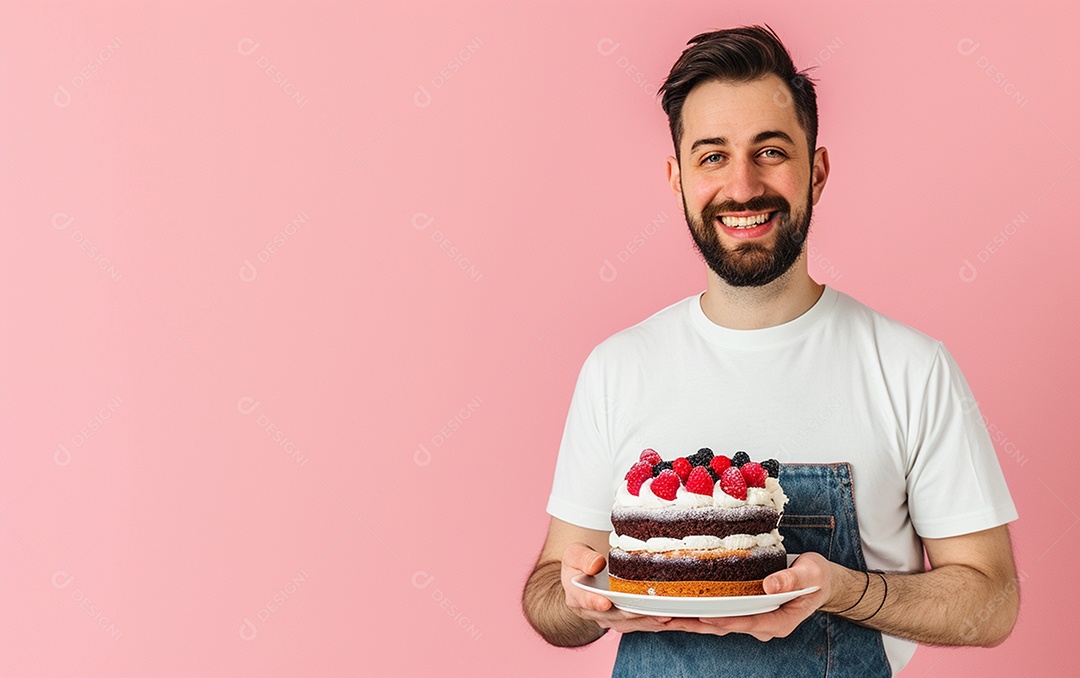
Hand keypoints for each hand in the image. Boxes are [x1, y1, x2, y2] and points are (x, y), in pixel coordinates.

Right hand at [560, 542, 675, 632]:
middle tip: (654, 611)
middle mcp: (596, 614)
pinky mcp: (629, 621)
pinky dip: (664, 623)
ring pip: (635, 624)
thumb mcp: (574, 554)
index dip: (595, 602)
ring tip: (673, 617)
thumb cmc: (580, 564)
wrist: (584, 580)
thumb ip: (583, 558)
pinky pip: (647, 624)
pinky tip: (681, 621)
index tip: (604, 602)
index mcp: (578, 598)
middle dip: (637, 614)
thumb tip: (596, 565)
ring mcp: (613, 620)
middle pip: (618, 616)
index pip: (586, 601)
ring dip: (655, 622)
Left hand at [664, 552, 833, 640]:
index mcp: (779, 622)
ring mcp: (753, 619)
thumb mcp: (811, 573)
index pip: (748, 622)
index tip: (704, 617)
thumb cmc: (816, 576)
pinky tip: (679, 608)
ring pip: (718, 623)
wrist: (820, 581)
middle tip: (668, 618)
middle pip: (726, 626)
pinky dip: (699, 612)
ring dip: (692, 620)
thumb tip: (770, 585)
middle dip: (697, 624)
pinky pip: (719, 614)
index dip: (725, 620)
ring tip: (663, 616)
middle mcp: (763, 625)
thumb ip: (792, 579)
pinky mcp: (745, 610)